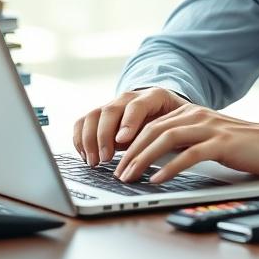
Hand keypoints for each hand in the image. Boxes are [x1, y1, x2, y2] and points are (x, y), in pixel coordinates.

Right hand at [72, 87, 189, 165]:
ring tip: (94, 162)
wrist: (167, 112)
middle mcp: (130, 98)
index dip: (128, 122)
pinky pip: (83, 122)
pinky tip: (85, 156)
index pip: (137, 105)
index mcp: (154, 96)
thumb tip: (167, 157)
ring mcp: (114, 105)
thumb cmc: (175, 123)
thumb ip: (172, 136)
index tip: (122, 141)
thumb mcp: (179, 127)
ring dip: (89, 140)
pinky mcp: (101, 116)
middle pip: (110, 110)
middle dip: (104, 136)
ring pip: (94, 115)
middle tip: (104, 159)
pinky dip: (80, 139)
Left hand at [112, 106, 258, 183]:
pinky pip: (189, 154)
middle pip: (154, 130)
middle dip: (130, 152)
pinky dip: (170, 167)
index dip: (132, 142)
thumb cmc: (243, 145)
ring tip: (129, 176)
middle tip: (116, 172)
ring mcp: (210, 128)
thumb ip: (186, 142)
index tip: (116, 159)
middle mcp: (197, 115)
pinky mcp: (221, 143)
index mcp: (192, 112)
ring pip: (166, 139)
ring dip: (143, 159)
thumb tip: (156, 159)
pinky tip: (157, 178)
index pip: (152, 124)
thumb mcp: (208, 138)